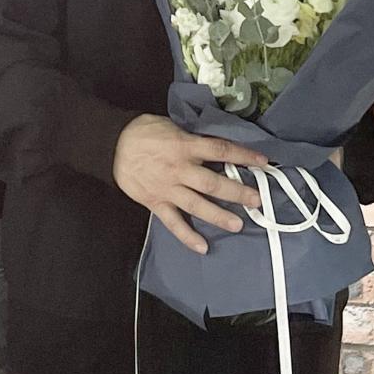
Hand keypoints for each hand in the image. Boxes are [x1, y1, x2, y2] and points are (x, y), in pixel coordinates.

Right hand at [113, 115, 265, 254]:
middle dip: (236, 192)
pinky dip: (187, 236)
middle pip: (212, 182)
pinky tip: (203, 247)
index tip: (262, 161)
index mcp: (185, 146)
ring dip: (218, 216)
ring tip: (238, 225)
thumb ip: (193, 138)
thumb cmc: (143, 131)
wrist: (111, 144)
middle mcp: (179, 169)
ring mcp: (168, 188)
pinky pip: (173, 222)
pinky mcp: (156, 202)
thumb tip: (216, 147)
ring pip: (196, 205)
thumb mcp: (172, 126)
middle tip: (256, 201)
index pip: (220, 150)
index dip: (243, 155)